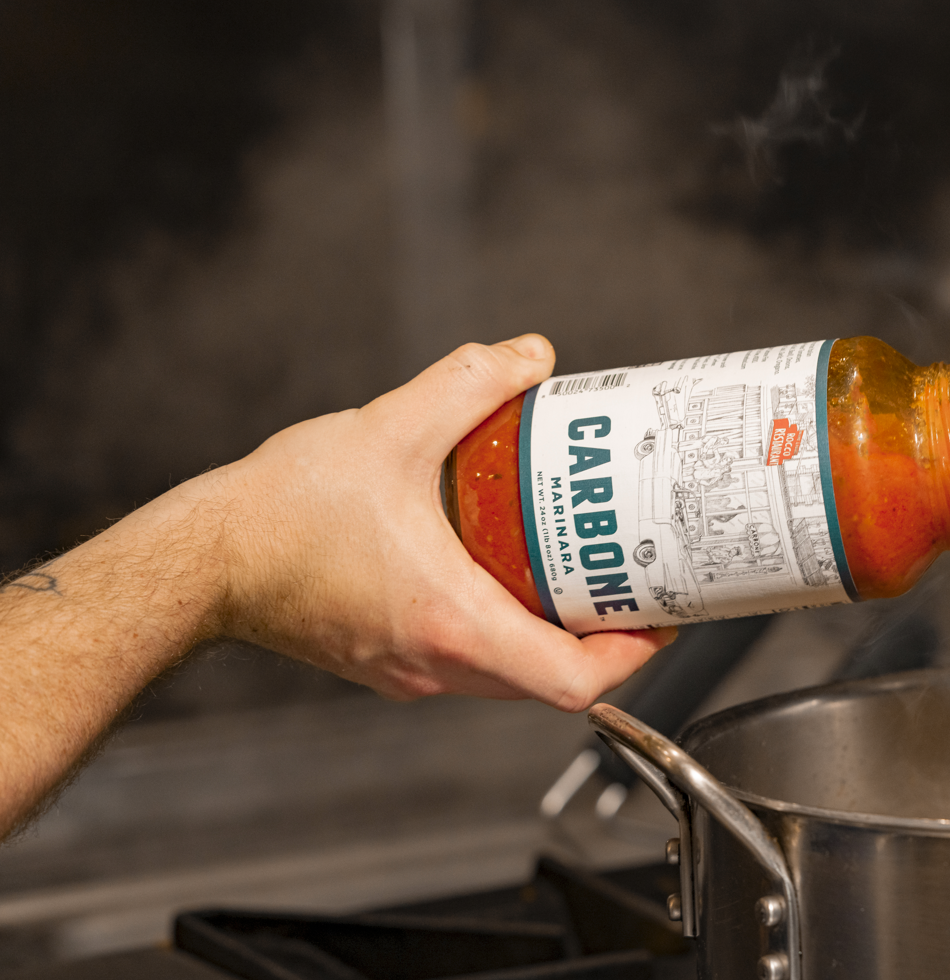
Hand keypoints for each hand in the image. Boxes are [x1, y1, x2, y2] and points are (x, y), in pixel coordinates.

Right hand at [206, 335, 677, 707]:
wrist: (203, 561)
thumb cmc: (281, 515)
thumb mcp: (391, 426)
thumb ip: (470, 381)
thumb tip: (532, 356)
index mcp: (452, 623)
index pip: (573, 679)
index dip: (633, 654)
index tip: (661, 615)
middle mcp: (437, 663)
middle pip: (553, 679)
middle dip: (605, 636)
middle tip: (634, 582)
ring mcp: (412, 670)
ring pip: (512, 672)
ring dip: (553, 630)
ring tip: (581, 570)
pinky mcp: (390, 661)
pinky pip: (472, 657)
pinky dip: (505, 623)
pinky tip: (504, 566)